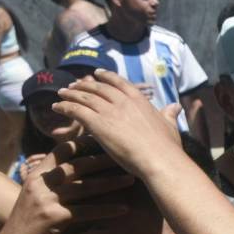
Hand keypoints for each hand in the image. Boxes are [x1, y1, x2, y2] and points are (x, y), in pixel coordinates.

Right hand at [1, 140, 132, 233]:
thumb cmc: (30, 222)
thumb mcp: (37, 196)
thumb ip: (54, 181)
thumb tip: (79, 167)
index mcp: (37, 175)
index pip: (61, 151)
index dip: (83, 143)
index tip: (104, 140)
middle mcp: (41, 184)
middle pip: (77, 166)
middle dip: (103, 161)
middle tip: (125, 158)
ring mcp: (47, 200)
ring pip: (85, 186)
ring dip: (111, 183)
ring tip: (130, 180)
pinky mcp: (55, 217)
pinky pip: (87, 211)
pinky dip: (107, 209)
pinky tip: (124, 208)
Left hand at [54, 69, 182, 178]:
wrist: (159, 159)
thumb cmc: (167, 146)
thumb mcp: (170, 125)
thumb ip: (169, 114)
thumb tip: (176, 106)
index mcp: (139, 100)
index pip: (119, 82)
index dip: (106, 77)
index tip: (97, 74)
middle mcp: (123, 101)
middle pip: (98, 88)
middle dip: (84, 85)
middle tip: (74, 85)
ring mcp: (109, 111)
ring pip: (84, 97)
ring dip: (71, 94)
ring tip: (61, 93)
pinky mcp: (97, 124)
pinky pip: (76, 111)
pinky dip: (64, 106)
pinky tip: (57, 107)